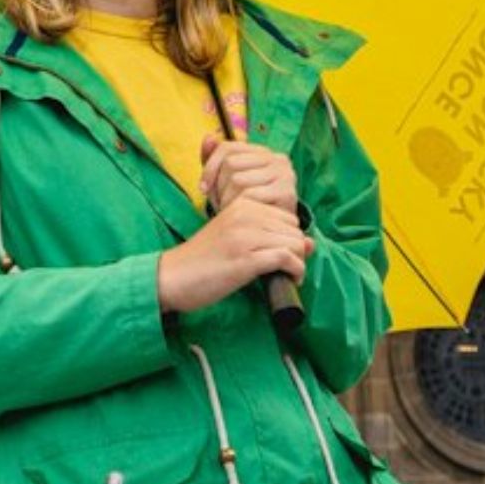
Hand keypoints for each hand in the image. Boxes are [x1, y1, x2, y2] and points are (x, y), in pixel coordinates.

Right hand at [156, 196, 312, 313]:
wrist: (173, 276)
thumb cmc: (203, 260)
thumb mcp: (233, 237)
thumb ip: (267, 234)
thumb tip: (311, 242)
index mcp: (241, 205)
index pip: (287, 216)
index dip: (290, 237)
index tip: (283, 255)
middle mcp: (245, 215)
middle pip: (294, 228)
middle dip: (297, 249)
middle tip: (287, 267)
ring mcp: (245, 236)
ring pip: (295, 242)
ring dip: (299, 262)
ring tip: (290, 275)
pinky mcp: (246, 259)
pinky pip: (287, 258)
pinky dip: (295, 270)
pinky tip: (290, 279)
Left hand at [199, 134, 298, 219]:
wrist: (271, 235)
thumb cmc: (245, 206)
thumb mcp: (225, 182)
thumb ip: (214, 160)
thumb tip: (208, 137)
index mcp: (262, 152)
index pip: (227, 148)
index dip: (210, 167)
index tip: (203, 188)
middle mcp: (277, 158)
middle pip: (231, 164)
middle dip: (219, 187)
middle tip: (222, 204)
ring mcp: (285, 174)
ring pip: (238, 180)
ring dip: (227, 199)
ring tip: (232, 211)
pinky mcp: (287, 193)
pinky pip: (250, 196)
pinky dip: (240, 208)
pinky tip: (242, 217)